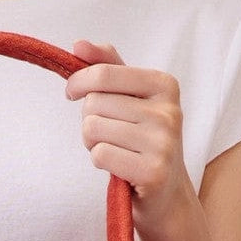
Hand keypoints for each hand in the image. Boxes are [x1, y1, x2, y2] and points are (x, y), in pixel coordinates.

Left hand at [64, 39, 194, 239]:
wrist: (166, 195)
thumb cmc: (143, 142)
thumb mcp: (132, 99)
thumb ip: (108, 68)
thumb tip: (78, 45)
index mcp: (164, 85)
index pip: (103, 73)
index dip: (78, 82)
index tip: (72, 92)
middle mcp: (168, 111)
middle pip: (94, 104)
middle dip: (90, 120)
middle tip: (109, 135)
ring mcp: (163, 142)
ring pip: (92, 129)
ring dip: (93, 143)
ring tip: (115, 151)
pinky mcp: (152, 172)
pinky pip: (99, 155)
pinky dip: (100, 163)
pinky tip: (119, 168)